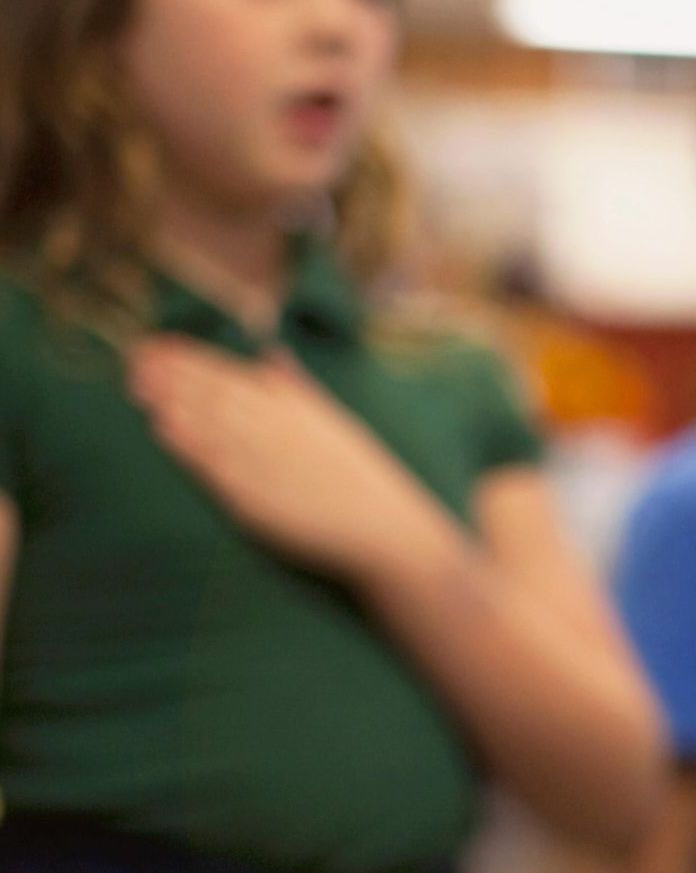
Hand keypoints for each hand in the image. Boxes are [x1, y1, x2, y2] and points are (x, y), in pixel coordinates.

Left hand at [128, 338, 459, 585]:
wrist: (385, 528)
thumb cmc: (362, 478)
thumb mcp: (334, 420)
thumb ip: (297, 389)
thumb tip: (273, 354)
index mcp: (295, 405)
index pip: (233, 373)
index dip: (192, 357)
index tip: (158, 344)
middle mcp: (278, 426)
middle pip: (215, 392)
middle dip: (171, 373)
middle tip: (134, 357)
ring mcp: (266, 460)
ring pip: (209, 422)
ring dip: (170, 400)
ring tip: (137, 385)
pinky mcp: (256, 496)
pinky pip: (215, 464)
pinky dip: (188, 444)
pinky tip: (163, 428)